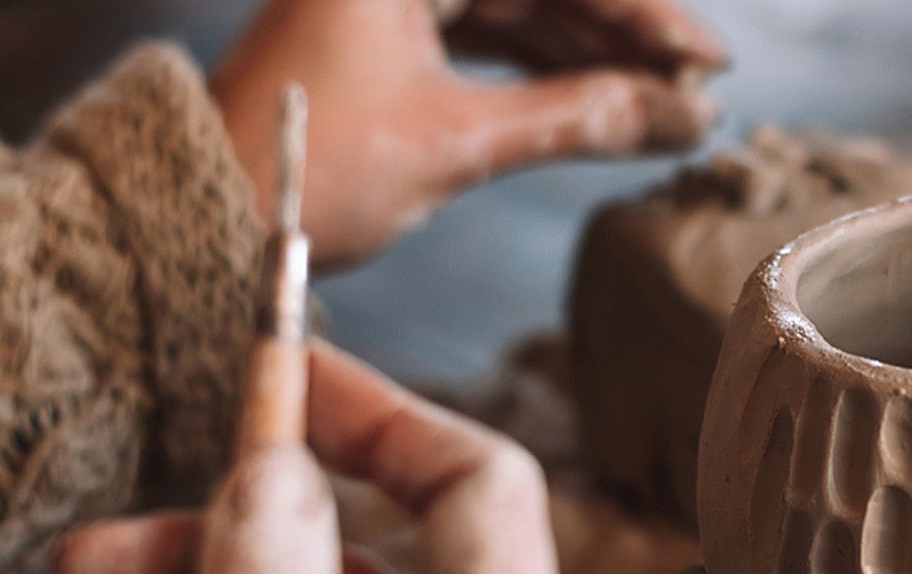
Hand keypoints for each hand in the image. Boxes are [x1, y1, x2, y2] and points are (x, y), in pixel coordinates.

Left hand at [211, 0, 723, 266]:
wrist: (205, 215)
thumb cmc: (308, 170)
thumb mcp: (455, 141)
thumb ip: (576, 116)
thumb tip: (680, 117)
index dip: (640, 14)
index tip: (706, 60)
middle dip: (626, 39)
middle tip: (698, 90)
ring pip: (524, 13)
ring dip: (595, 59)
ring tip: (666, 110)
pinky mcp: (389, 35)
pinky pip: (492, 39)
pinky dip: (548, 74)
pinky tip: (606, 104)